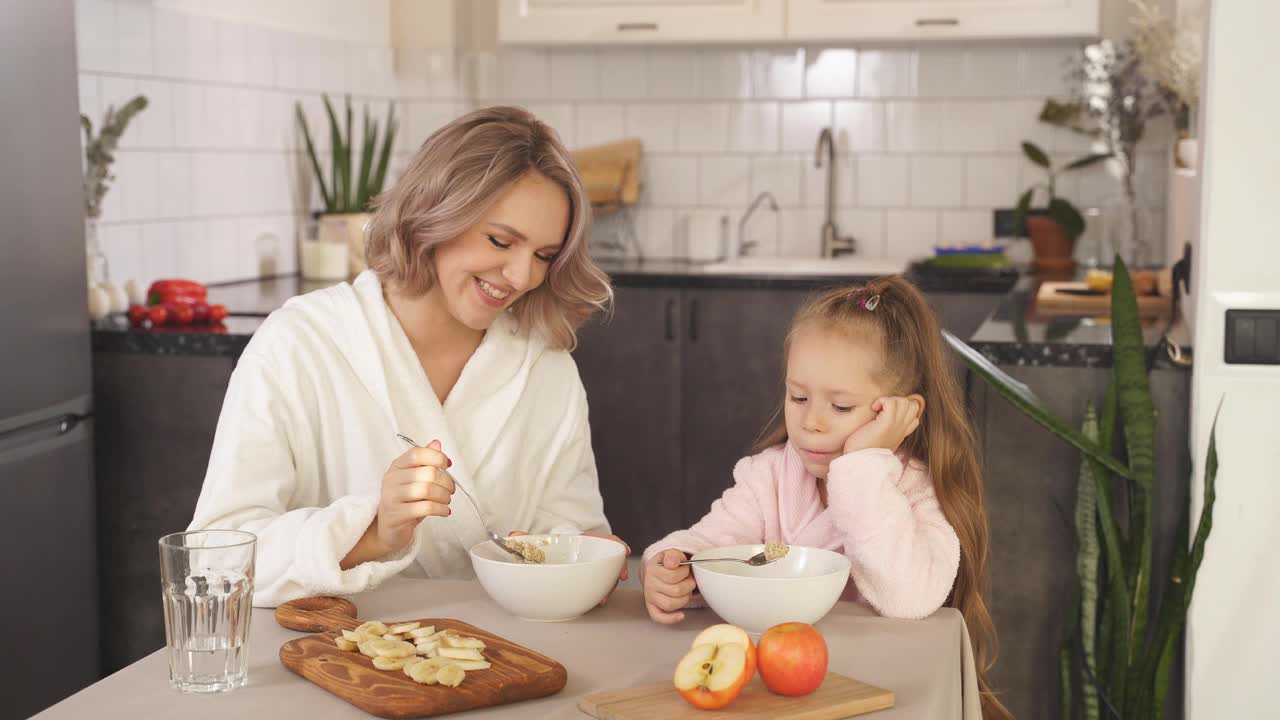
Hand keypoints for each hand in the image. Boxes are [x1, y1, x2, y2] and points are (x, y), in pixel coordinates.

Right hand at [373, 439, 454, 555]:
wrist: (389, 528)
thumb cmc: (405, 501)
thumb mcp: (414, 479)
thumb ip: (425, 461)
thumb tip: (437, 443)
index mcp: (397, 466)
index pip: (417, 454)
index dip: (437, 457)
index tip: (447, 465)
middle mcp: (392, 479)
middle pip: (427, 473)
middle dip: (446, 482)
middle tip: (451, 489)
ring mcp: (392, 497)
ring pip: (427, 490)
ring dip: (444, 496)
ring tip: (447, 500)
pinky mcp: (398, 514)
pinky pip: (426, 508)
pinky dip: (441, 509)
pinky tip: (445, 511)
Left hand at [510, 530, 630, 604]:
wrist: (548, 562)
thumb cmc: (548, 551)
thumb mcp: (538, 544)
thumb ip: (526, 540)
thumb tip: (511, 536)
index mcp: (582, 542)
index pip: (604, 540)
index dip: (616, 544)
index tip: (624, 550)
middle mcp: (591, 556)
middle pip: (610, 561)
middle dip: (617, 569)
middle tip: (620, 577)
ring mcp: (592, 570)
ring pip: (607, 577)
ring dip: (608, 587)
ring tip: (603, 599)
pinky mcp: (590, 584)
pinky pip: (599, 588)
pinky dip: (600, 595)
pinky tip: (598, 602)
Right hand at [644, 548, 695, 623]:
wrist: (659, 569)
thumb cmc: (668, 563)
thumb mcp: (671, 553)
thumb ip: (673, 555)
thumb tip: (672, 563)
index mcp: (653, 569)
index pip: (674, 575)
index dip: (685, 573)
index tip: (685, 569)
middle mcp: (649, 584)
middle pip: (676, 591)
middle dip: (688, 585)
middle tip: (688, 580)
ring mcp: (650, 597)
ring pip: (671, 604)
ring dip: (684, 598)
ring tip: (685, 591)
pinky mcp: (652, 607)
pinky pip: (659, 617)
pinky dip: (671, 618)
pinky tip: (680, 615)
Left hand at [842, 396, 922, 454]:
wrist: (860, 462)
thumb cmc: (864, 450)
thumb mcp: (880, 441)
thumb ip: (887, 431)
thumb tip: (881, 419)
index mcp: (902, 433)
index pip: (914, 415)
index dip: (903, 409)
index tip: (886, 413)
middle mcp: (902, 429)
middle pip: (913, 405)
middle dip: (898, 401)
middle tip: (883, 408)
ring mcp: (896, 426)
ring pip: (904, 401)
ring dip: (889, 400)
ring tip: (878, 408)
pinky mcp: (887, 424)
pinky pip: (891, 403)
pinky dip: (882, 400)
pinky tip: (874, 408)